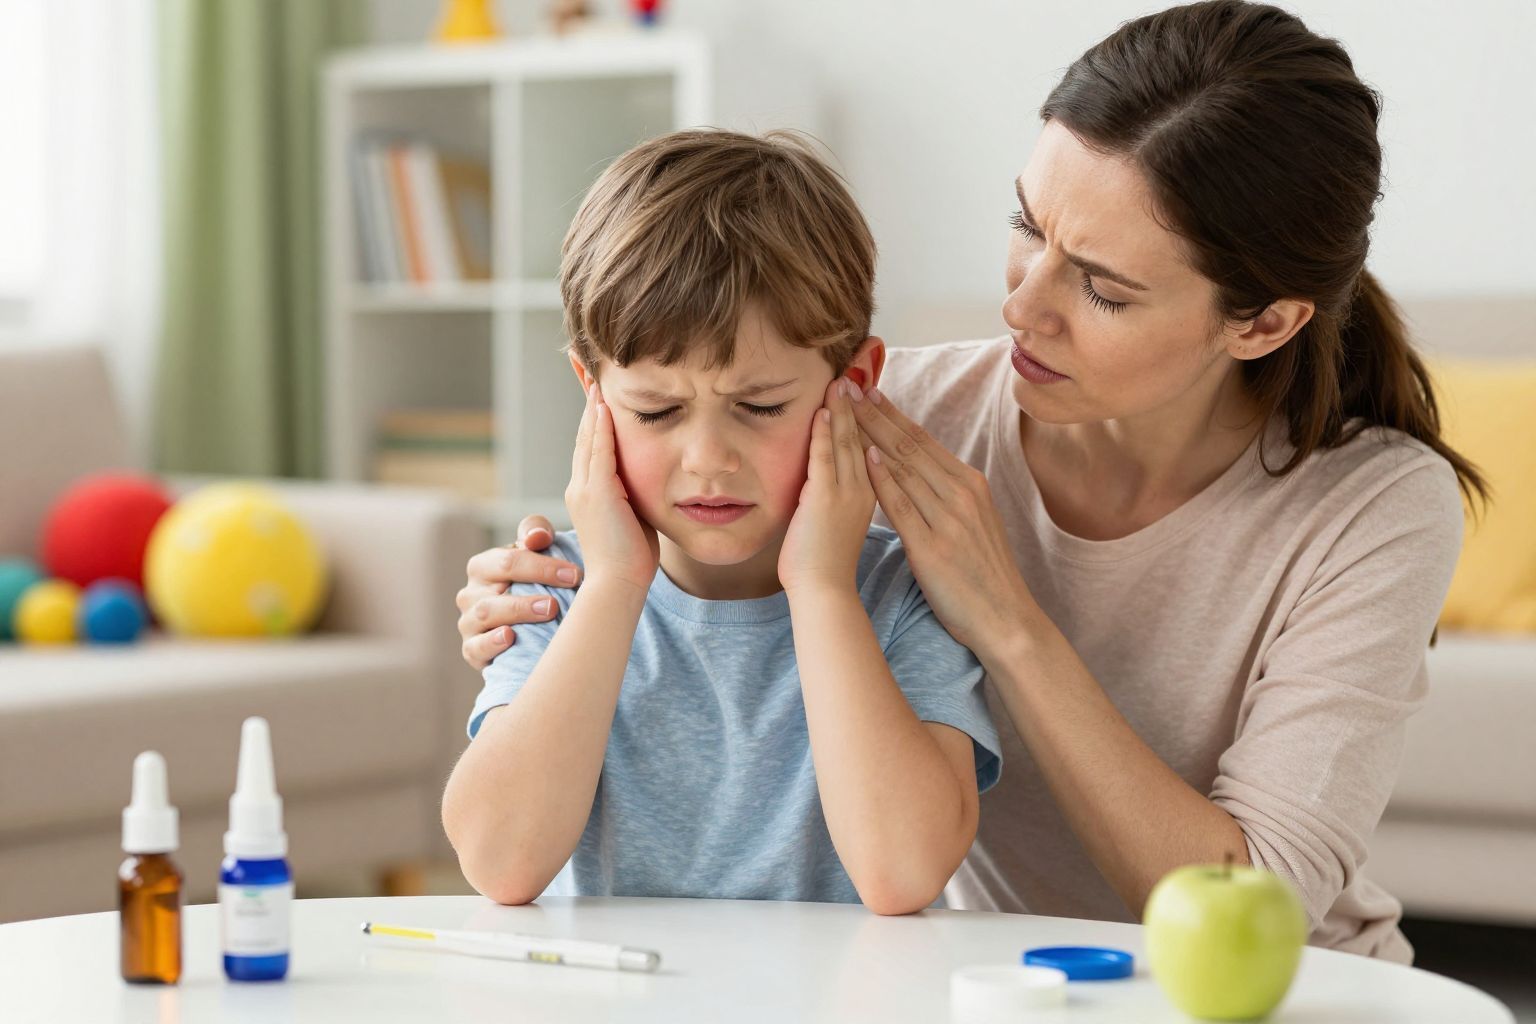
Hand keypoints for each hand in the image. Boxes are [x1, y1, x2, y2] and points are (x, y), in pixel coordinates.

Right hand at [455, 517, 582, 671]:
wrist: (528, 625)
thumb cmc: (534, 581)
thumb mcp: (538, 552)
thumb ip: (538, 533)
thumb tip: (538, 536)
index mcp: (483, 566)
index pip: (508, 561)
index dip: (543, 567)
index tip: (575, 575)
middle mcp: (470, 594)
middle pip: (494, 592)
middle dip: (527, 596)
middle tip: (557, 602)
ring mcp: (469, 623)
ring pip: (485, 616)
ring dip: (517, 615)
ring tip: (546, 614)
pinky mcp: (472, 651)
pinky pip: (475, 648)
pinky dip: (491, 644)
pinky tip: (511, 638)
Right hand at [566, 382, 658, 593]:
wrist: (618, 584)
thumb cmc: (631, 559)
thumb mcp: (633, 518)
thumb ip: (635, 496)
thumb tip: (655, 482)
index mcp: (588, 493)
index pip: (591, 446)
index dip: (595, 418)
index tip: (599, 391)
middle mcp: (580, 487)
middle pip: (585, 435)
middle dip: (589, 402)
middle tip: (588, 370)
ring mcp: (585, 489)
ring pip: (589, 438)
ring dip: (594, 406)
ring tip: (596, 377)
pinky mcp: (597, 493)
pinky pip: (598, 450)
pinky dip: (601, 426)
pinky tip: (605, 404)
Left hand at [779, 378, 875, 595]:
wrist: (825, 591)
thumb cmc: (825, 566)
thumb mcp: (837, 525)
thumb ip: (835, 500)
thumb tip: (819, 484)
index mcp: (870, 496)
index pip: (869, 448)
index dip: (865, 421)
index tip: (861, 397)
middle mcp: (864, 490)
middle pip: (862, 438)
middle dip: (857, 407)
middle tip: (852, 378)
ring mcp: (847, 493)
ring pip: (847, 442)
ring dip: (842, 410)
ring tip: (840, 382)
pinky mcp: (825, 498)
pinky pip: (826, 457)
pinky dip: (825, 432)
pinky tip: (824, 411)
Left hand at [851, 386, 1037, 653]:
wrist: (1006, 618)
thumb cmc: (983, 573)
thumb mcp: (972, 521)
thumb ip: (946, 495)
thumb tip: (918, 472)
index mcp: (969, 484)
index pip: (922, 440)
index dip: (892, 413)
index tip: (867, 391)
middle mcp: (960, 493)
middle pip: (909, 445)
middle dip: (874, 414)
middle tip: (847, 386)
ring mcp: (948, 518)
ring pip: (903, 467)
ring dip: (871, 435)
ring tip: (845, 412)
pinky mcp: (932, 547)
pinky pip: (902, 505)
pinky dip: (883, 480)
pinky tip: (864, 458)